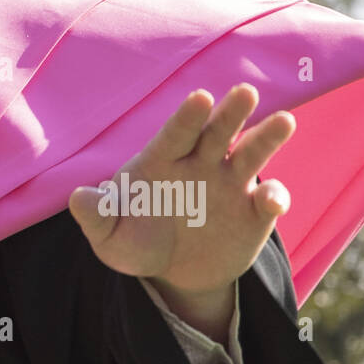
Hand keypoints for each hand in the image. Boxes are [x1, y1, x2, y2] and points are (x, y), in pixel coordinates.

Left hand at [68, 84, 293, 299]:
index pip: (175, 134)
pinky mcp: (255, 210)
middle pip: (217, 131)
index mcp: (162, 160)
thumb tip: (78, 197)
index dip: (187, 117)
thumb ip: (97, 216)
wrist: (173, 272)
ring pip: (251, 153)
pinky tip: (271, 199)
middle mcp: (200, 162)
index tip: (200, 96)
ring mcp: (230, 183)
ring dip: (267, 137)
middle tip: (245, 92)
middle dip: (231, 112)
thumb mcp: (111, 238)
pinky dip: (274, 196)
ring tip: (285, 121)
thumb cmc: (134, 242)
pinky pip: (269, 198)